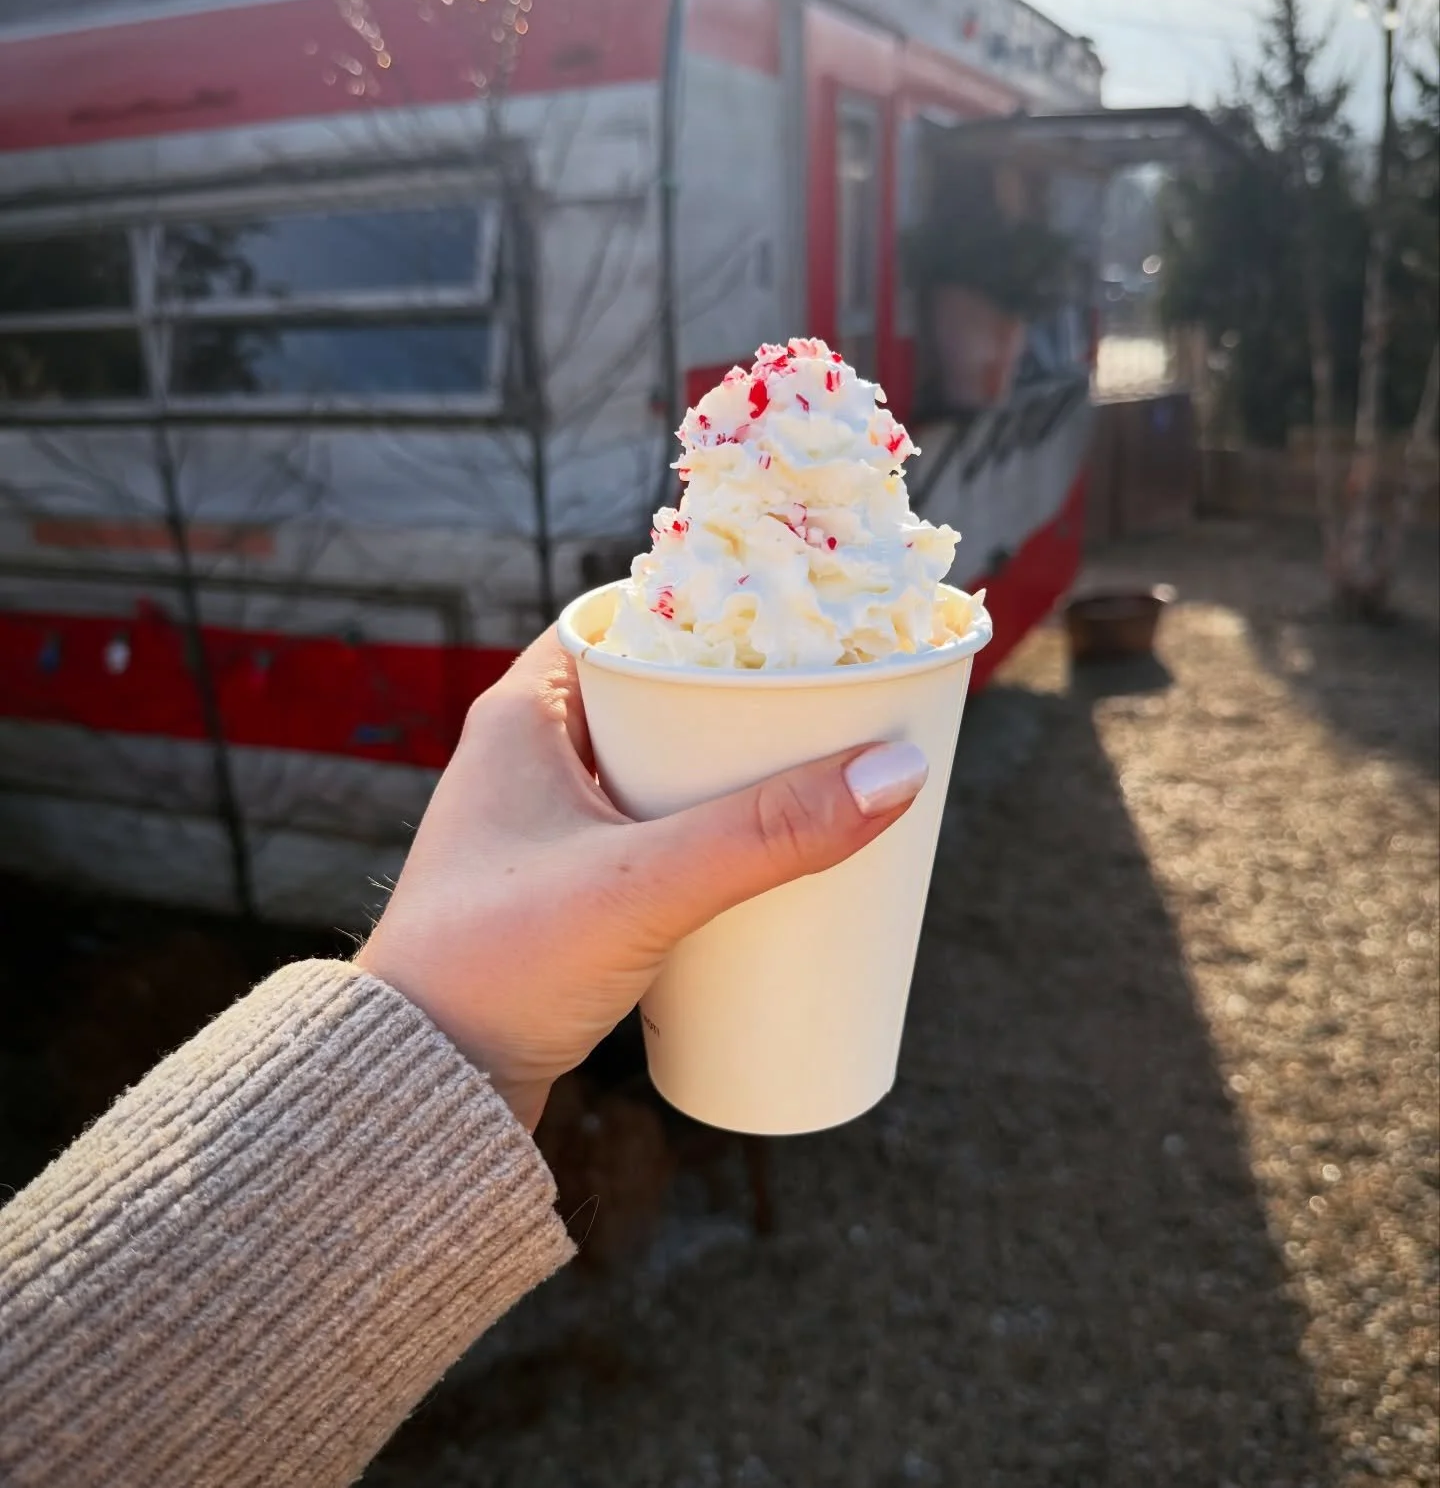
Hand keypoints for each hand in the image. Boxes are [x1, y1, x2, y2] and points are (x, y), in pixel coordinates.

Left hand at [356, 627, 929, 1129]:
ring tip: (821, 773)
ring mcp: (548, 826)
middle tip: (833, 703)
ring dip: (734, 773)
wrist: (419, 1093)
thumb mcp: (641, 888)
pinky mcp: (568, 890)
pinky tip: (765, 851)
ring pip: (664, 769)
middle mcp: (530, 755)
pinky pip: (657, 832)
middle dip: (746, 701)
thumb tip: (898, 772)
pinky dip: (711, 831)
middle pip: (662, 696)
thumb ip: (764, 835)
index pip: (630, 620)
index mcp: (523, 712)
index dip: (716, 613)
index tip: (801, 621)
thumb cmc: (496, 966)